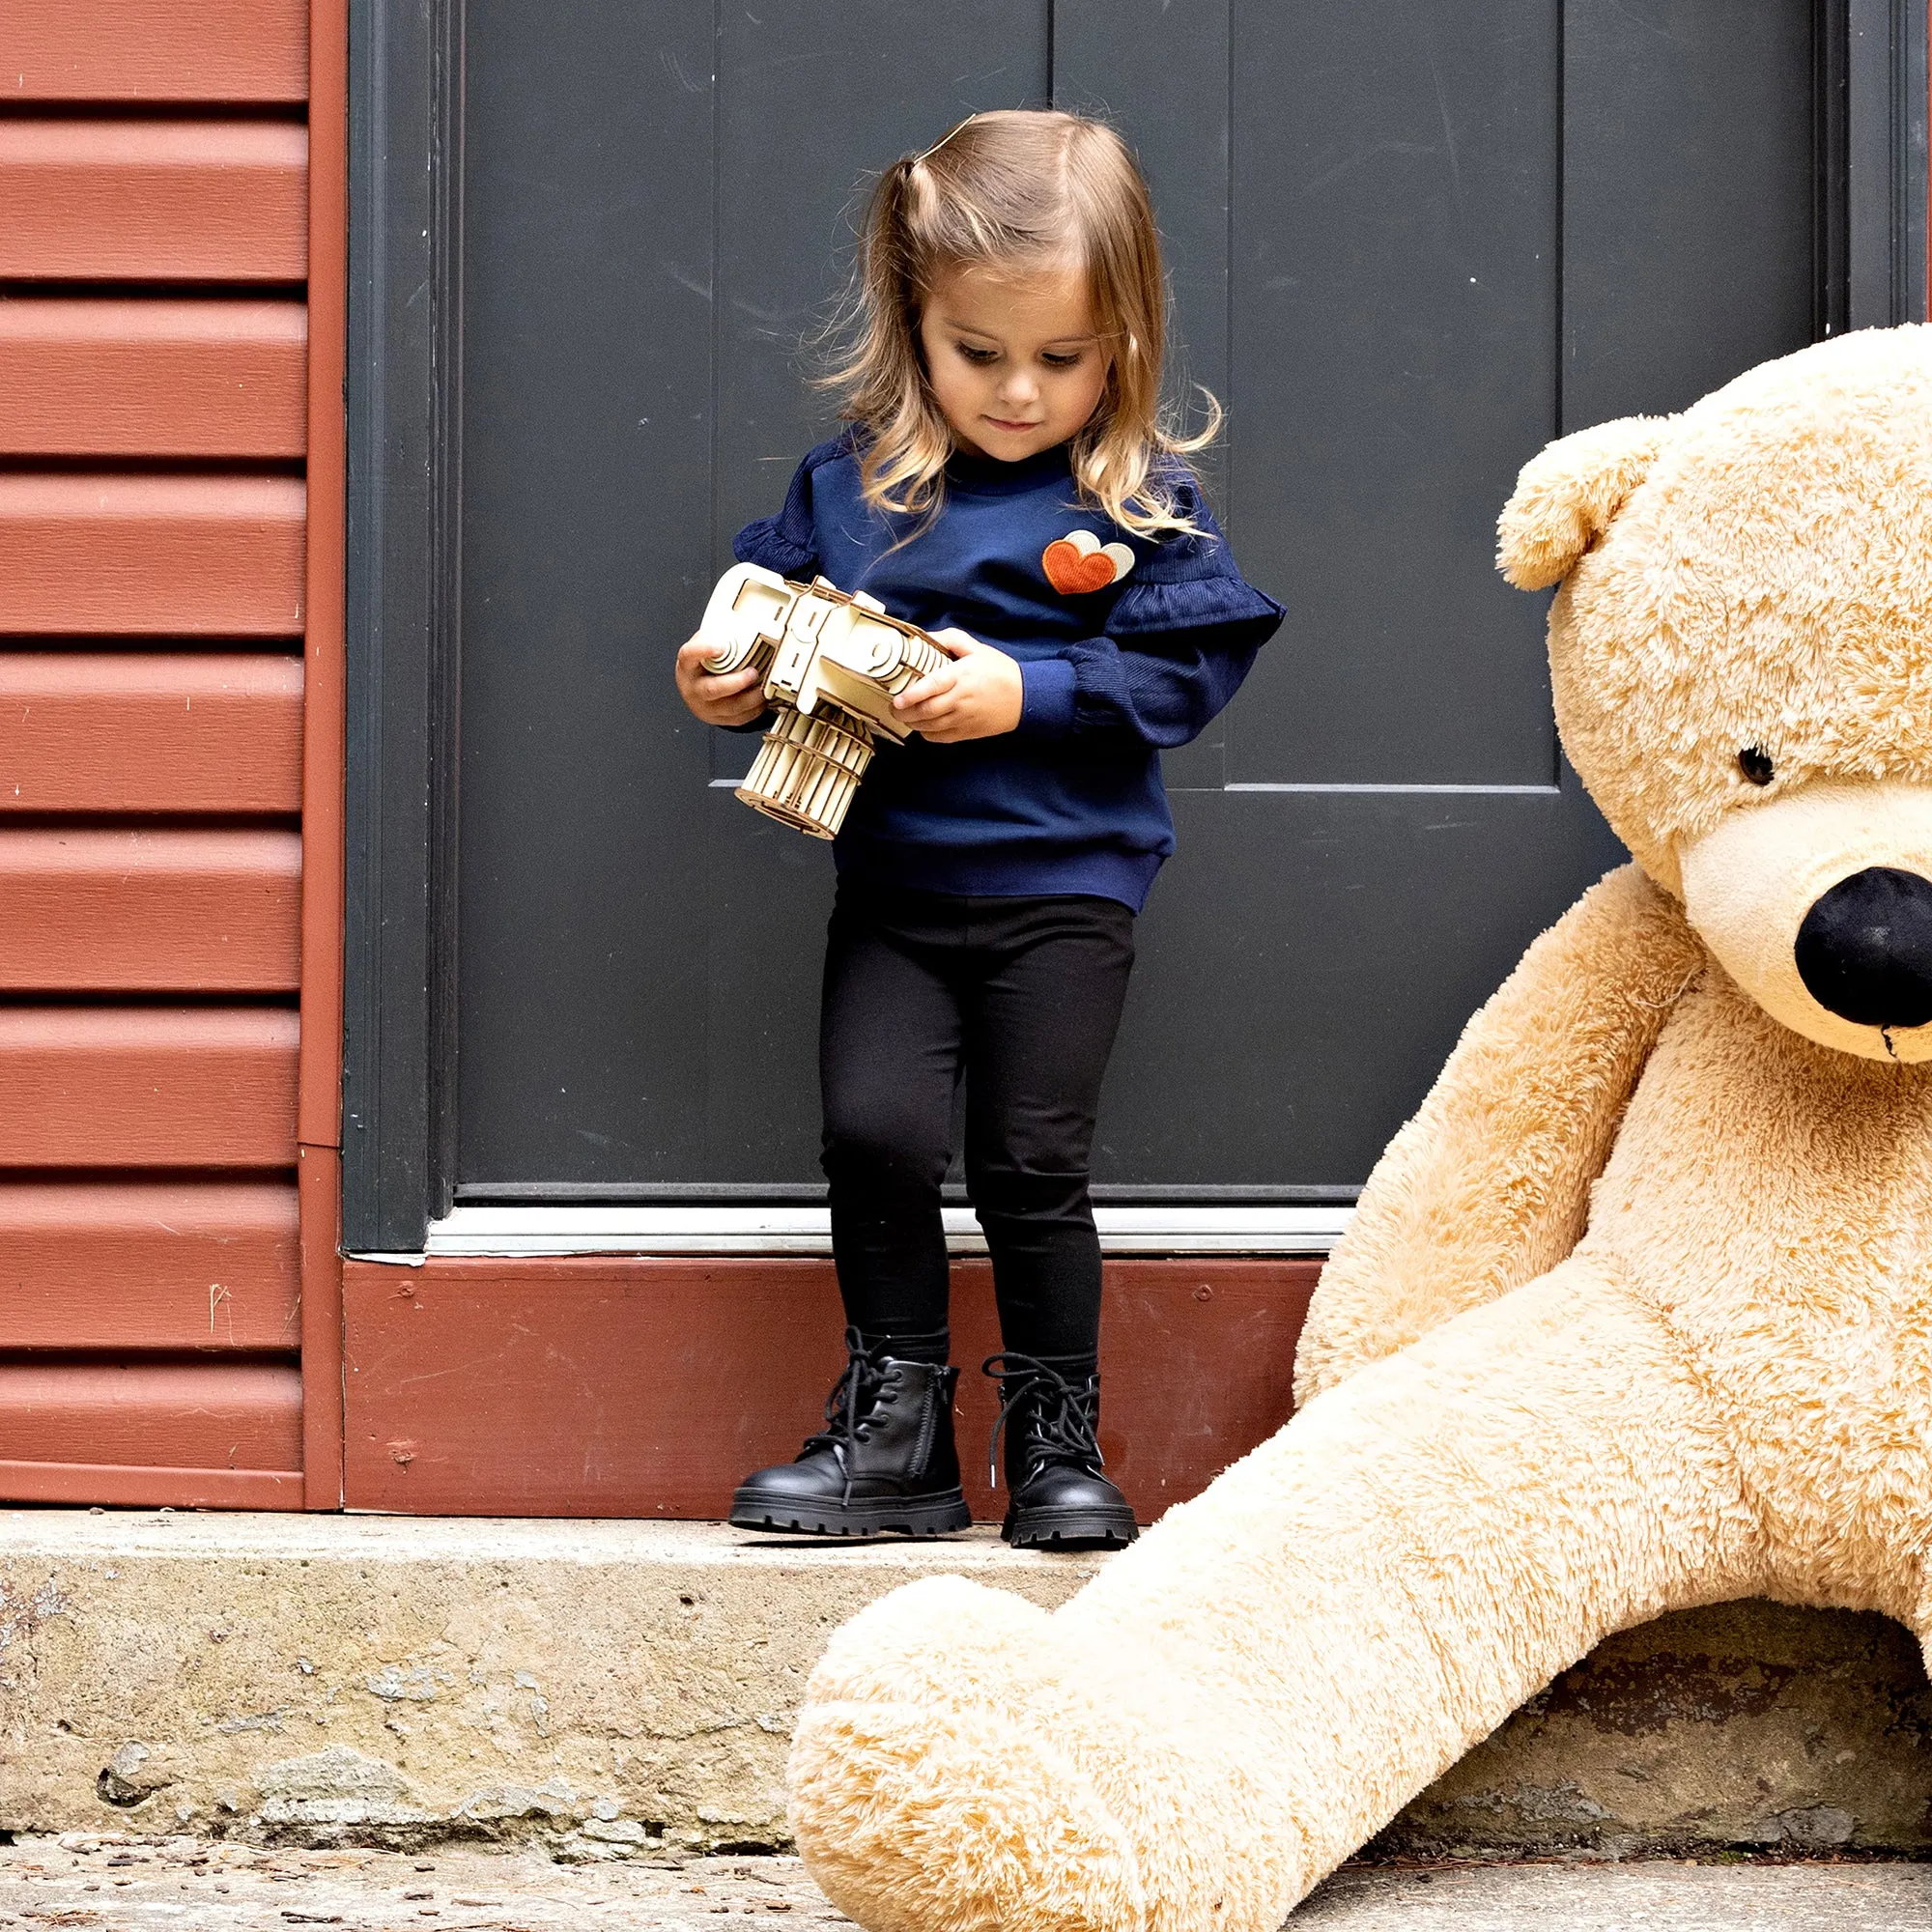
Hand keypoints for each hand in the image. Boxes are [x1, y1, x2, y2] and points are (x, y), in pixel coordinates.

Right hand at [675, 637, 767, 727]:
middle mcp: (693, 689)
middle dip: (736, 682)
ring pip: (730, 707)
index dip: (704, 650)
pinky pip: (740, 718)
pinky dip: (755, 708)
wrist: (696, 690)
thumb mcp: (703, 648)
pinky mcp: (720, 719)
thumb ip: (716, 637)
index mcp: (687, 666)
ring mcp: (706, 707)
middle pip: (712, 689)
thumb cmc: (701, 667)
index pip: (689, 655)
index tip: (721, 646)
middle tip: (752, 672)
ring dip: (752, 697)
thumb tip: (738, 626)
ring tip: (764, 686)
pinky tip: (762, 698)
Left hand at [892, 628, 1023, 741]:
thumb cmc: (999, 671)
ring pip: (929, 727)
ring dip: (913, 723)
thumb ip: (950, 639)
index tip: (897, 699)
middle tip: (895, 708)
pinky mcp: (966, 733)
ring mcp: (963, 719)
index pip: (932, 687)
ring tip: (905, 715)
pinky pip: (940, 738)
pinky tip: (923, 725)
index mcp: (961, 676)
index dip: (912, 695)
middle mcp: (960, 700)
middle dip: (904, 712)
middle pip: (926, 711)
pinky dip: (927, 734)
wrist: (1025, 698)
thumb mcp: (976, 648)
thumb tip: (926, 637)